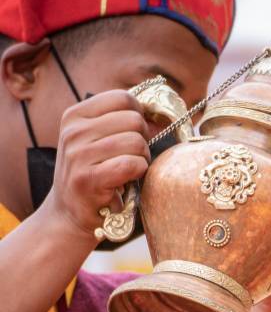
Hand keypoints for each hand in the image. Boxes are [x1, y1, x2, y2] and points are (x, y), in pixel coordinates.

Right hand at [42, 90, 149, 242]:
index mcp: (76, 115)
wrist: (69, 213)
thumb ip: (122, 120)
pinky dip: (138, 173)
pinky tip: (126, 182)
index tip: (135, 133)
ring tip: (127, 171)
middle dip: (143, 139)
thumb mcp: (98, 138)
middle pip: (134, 120)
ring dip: (142, 159)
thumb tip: (161, 114)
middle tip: (131, 157)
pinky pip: (132, 164)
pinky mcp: (88, 179)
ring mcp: (78, 155)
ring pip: (136, 142)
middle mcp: (73, 132)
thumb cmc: (94, 172)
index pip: (124, 98)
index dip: (140, 115)